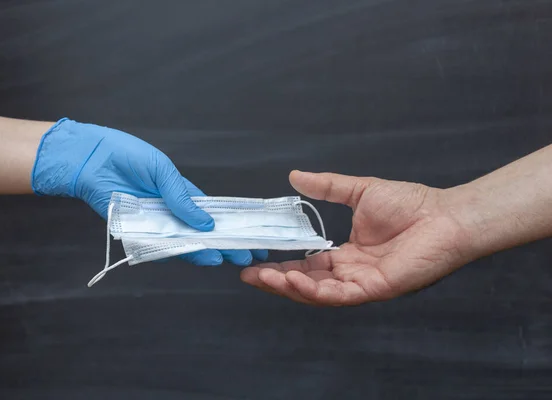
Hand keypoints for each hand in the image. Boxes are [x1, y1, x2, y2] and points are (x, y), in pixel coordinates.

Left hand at [32, 118, 266, 266]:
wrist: (90, 160)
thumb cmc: (127, 157)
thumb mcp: (162, 170)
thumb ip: (182, 197)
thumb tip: (205, 223)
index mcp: (182, 194)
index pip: (210, 214)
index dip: (229, 225)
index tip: (248, 236)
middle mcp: (171, 211)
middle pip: (201, 232)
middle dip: (223, 243)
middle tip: (245, 256)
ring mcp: (155, 223)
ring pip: (183, 242)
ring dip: (203, 251)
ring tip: (223, 258)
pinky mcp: (137, 231)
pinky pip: (158, 245)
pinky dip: (175, 251)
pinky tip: (196, 255)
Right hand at [241, 170, 473, 305]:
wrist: (444, 214)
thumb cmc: (410, 204)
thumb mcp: (358, 191)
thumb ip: (327, 187)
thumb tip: (296, 176)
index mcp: (346, 254)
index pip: (307, 263)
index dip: (281, 263)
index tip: (256, 259)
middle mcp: (351, 272)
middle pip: (306, 282)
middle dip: (276, 280)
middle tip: (249, 274)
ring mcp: (362, 283)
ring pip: (317, 293)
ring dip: (288, 286)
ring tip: (263, 277)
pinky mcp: (375, 289)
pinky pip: (339, 295)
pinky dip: (314, 289)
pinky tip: (293, 278)